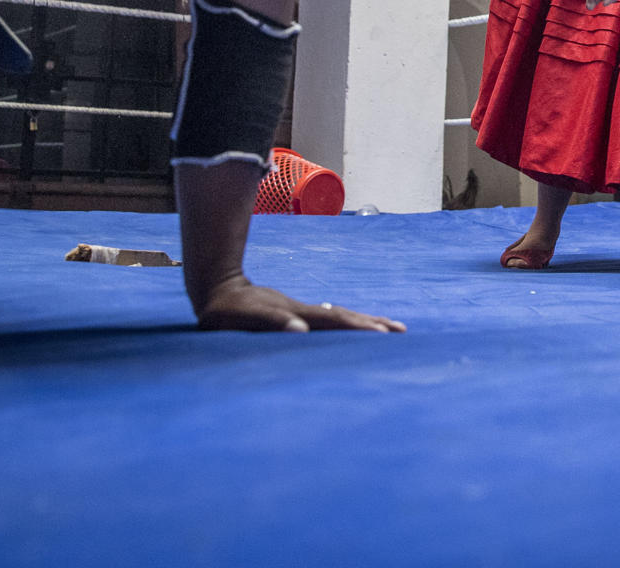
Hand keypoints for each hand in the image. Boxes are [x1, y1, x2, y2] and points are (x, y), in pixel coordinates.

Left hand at [194, 276, 404, 333]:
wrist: (218, 286)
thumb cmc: (225, 311)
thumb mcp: (241, 319)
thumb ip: (271, 323)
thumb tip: (301, 331)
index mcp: (295, 314)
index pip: (333, 321)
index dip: (358, 327)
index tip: (383, 333)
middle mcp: (303, 311)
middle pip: (344, 317)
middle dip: (372, 324)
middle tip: (400, 331)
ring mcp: (301, 311)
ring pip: (339, 317)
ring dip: (365, 322)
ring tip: (390, 328)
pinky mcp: (296, 315)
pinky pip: (329, 320)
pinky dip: (348, 324)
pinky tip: (356, 328)